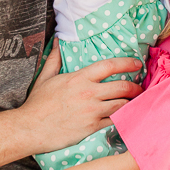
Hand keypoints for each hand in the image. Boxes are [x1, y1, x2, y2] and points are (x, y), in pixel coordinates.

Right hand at [19, 39, 142, 152]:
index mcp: (79, 78)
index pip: (109, 65)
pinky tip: (126, 118)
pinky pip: (114, 122)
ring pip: (122, 105)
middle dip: (135, 87)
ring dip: (132, 103)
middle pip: (122, 86)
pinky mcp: (92, 127)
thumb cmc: (37, 103)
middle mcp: (89, 93)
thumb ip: (55, 58)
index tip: (136, 64)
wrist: (30, 128)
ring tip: (135, 103)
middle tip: (140, 88)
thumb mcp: (45, 77)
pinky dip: (122, 119)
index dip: (127, 63)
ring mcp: (92, 111)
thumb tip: (58, 41)